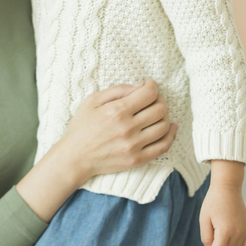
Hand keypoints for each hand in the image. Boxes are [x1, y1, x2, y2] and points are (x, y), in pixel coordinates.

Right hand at [56, 79, 176, 180]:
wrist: (74, 158)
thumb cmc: (81, 127)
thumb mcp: (92, 100)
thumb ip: (117, 90)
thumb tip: (140, 86)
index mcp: (117, 111)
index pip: (149, 94)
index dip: (153, 86)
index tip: (149, 85)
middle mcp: (128, 128)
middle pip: (160, 109)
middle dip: (159, 99)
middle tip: (152, 99)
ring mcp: (134, 145)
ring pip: (164, 126)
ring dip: (164, 116)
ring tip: (156, 113)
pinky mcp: (137, 159)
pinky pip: (163, 146)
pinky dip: (171, 135)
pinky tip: (170, 128)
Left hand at [200, 177, 245, 245]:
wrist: (228, 188)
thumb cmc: (213, 202)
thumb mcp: (203, 219)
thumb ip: (206, 238)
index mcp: (225, 231)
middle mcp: (238, 233)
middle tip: (211, 233)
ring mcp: (245, 230)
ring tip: (219, 231)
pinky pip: (244, 245)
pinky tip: (229, 238)